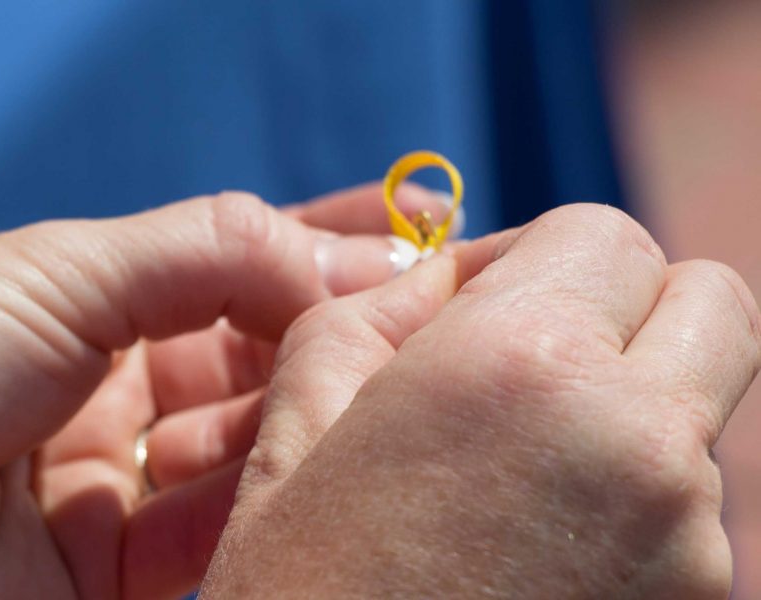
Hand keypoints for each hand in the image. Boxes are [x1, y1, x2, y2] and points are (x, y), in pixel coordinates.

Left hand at [0, 183, 444, 599]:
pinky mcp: (117, 573)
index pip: (246, 263)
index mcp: (101, 303)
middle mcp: (122, 391)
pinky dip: (271, 501)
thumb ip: (214, 253)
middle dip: (346, 330)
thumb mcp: (66, 271)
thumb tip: (353, 252)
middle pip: (263, 356)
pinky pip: (219, 533)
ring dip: (317, 416)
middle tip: (438, 309)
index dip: (332, 242)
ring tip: (393, 384)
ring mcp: (124, 484)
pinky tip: (327, 465)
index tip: (424, 227)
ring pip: (255, 445)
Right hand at [202, 204, 760, 598]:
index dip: (540, 253)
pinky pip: (693, 505)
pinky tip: (539, 543)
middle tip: (538, 352)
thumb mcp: (300, 419)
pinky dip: (633, 494)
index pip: (605, 233)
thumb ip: (379, 310)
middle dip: (627, 303)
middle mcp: (637, 439)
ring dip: (625, 406)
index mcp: (523, 364)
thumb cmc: (297, 592)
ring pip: (696, 406)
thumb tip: (448, 272)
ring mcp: (695, 541)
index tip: (487, 298)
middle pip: (707, 299)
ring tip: (518, 471)